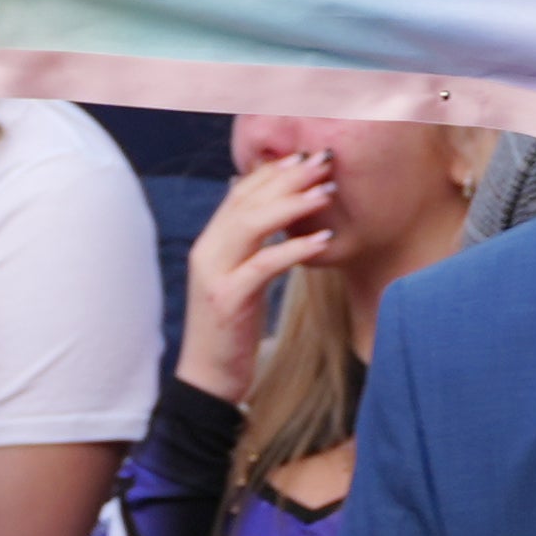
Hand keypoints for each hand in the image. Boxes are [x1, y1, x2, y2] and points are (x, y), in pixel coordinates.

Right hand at [181, 151, 340, 397]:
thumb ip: (250, 248)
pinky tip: (324, 239)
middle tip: (324, 161)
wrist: (208, 380)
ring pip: (252, 224)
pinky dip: (295, 248)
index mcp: (209, 244)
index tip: (306, 156)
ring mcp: (214, 274)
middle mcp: (206, 251)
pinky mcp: (227, 299)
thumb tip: (270, 216)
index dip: (273, 171)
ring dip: (294, 203)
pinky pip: (264, 264)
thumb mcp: (239, 282)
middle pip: (247, 200)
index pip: (239, 193)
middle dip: (288, 177)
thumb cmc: (231, 332)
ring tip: (328, 190)